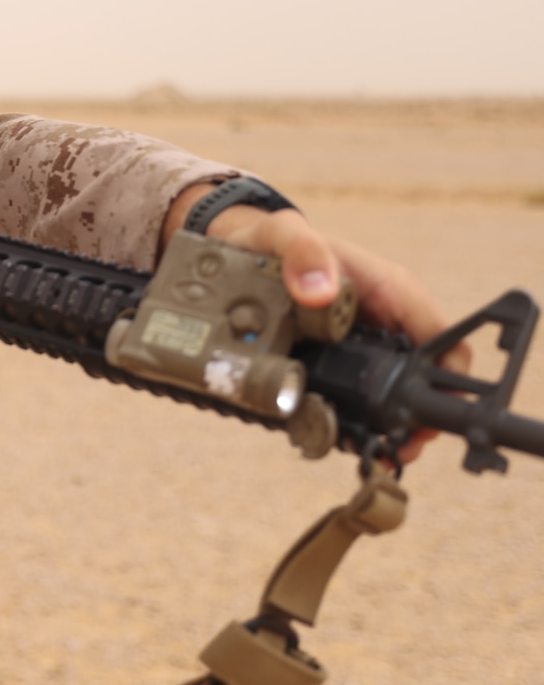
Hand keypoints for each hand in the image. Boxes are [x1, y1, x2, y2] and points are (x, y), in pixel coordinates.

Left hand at [167, 191, 471, 462]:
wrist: (236, 248)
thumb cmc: (271, 239)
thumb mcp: (282, 234)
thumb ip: (301, 251)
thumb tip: (321, 292)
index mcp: (386, 289)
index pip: (439, 334)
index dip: (448, 377)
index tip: (431, 412)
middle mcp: (379, 320)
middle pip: (420, 375)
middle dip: (415, 413)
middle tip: (400, 445)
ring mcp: (356, 344)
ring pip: (386, 393)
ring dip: (382, 423)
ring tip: (369, 450)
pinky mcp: (329, 361)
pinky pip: (349, 394)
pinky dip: (348, 418)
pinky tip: (337, 438)